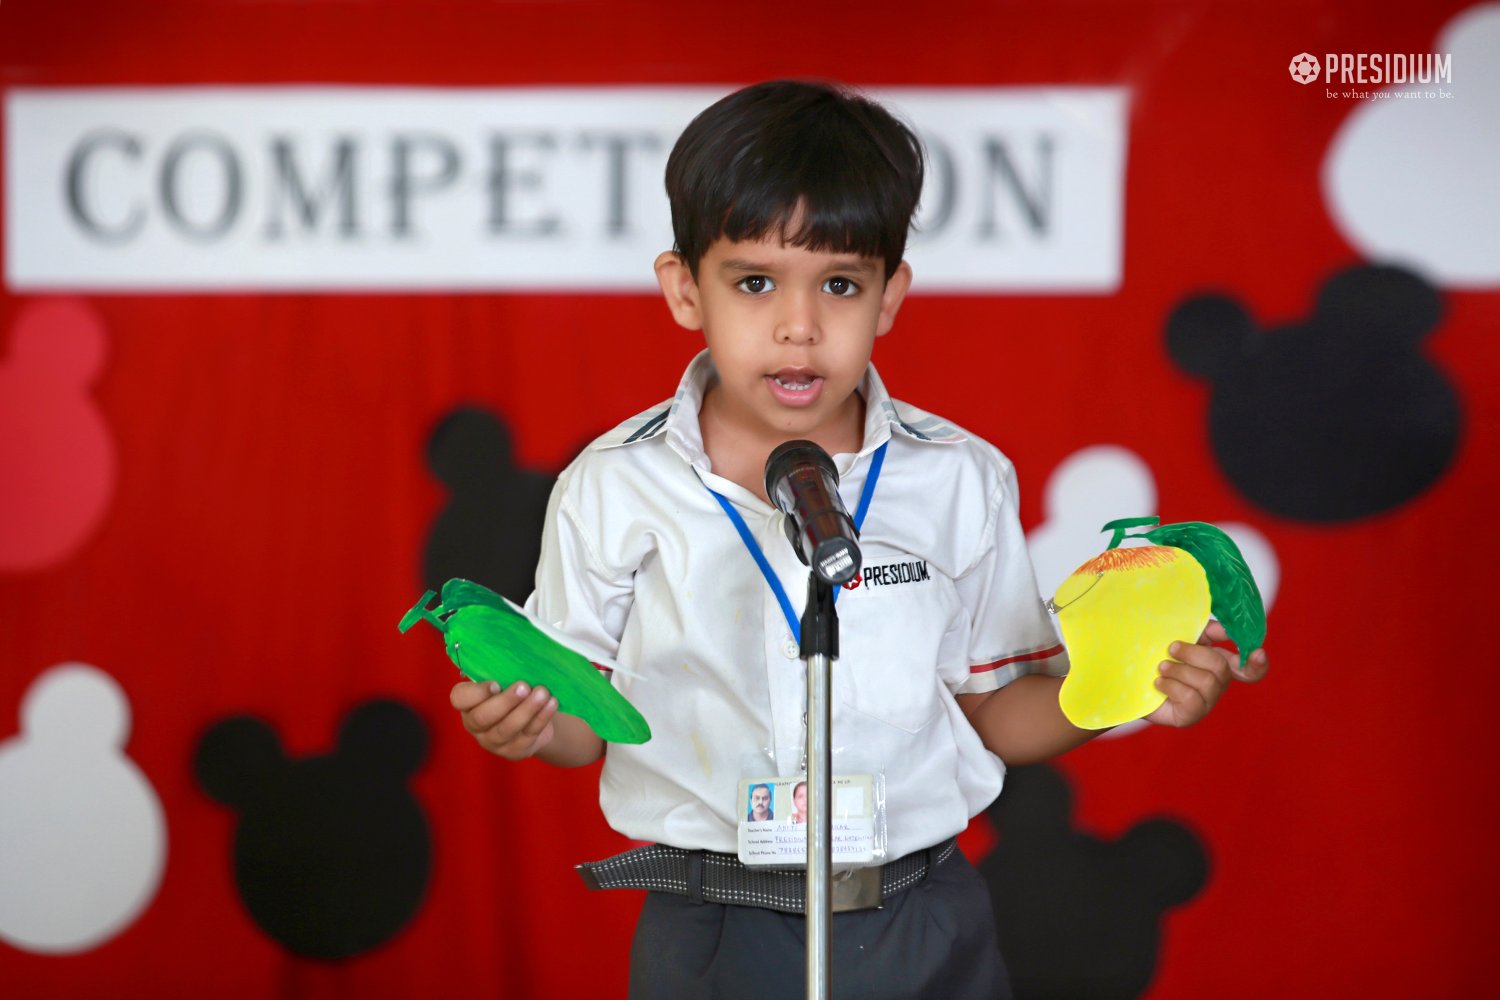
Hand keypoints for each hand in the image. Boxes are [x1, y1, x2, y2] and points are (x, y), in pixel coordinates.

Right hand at [450, 679, 559, 759]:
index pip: (459, 699)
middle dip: (504, 702)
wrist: (533, 720)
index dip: (476, 693)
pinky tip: (551, 703)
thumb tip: (517, 649)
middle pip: (483, 717)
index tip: (495, 683)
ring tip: (542, 692)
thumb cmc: (513, 693)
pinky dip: (542, 717)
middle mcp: (476, 725)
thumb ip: (501, 672)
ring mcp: (495, 742)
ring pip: (507, 729)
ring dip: (526, 709)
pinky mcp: (516, 750)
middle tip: (523, 686)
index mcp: (468, 704)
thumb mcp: (503, 682)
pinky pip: (528, 734)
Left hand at [1144, 620, 1267, 727]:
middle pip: (1220, 667)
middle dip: (1194, 654)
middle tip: (1171, 648)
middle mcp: (1217, 684)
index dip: (1258, 663)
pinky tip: (1158, 683)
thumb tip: (1225, 630)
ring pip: (1206, 682)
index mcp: (1219, 663)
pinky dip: (1171, 686)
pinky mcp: (1191, 715)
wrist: (1129, 677)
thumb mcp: (1181, 635)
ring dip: (1179, 670)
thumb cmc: (1156, 653)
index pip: (1250, 669)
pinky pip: (1191, 699)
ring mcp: (1206, 702)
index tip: (1257, 652)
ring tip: (1160, 667)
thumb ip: (1204, 631)